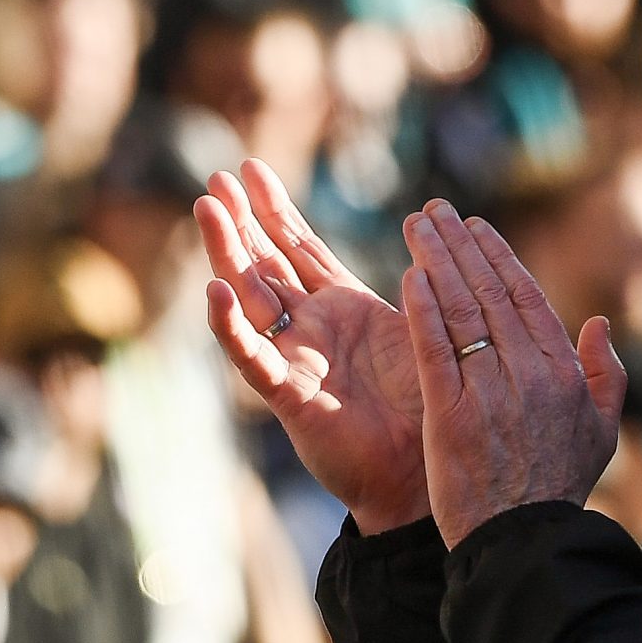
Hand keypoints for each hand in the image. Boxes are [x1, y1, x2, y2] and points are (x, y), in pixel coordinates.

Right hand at [197, 159, 429, 533]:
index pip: (299, 247)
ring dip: (227, 254)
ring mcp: (294, 360)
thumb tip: (434, 233)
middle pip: (265, 263)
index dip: (275, 208)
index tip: (250, 167)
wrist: (423, 475)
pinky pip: (255, 359)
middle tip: (214, 177)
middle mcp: (310, 329)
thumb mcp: (422, 328)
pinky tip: (216, 292)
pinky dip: (233, 327)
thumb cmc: (426, 406)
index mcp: (341, 309)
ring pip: (250, 299)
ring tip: (207, 210)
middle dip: (241, 220)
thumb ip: (417, 286)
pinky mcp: (291, 396)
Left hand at [399, 200, 625, 546]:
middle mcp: (529, 374)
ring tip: (414, 227)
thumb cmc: (560, 490)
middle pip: (489, 292)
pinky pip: (436, 351)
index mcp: (563, 372)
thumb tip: (598, 326)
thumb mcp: (601, 433)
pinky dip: (423, 311)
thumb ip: (604, 376)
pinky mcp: (451, 415)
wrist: (523, 543)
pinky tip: (409, 278)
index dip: (498, 257)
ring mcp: (490, 393)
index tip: (474, 227)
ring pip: (461, 312)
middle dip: (459, 244)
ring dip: (436, 262)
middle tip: (433, 210)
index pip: (527, 298)